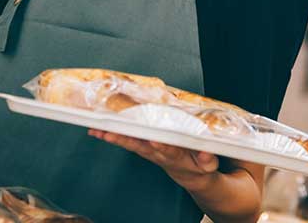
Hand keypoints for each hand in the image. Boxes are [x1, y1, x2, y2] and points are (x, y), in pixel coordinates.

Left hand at [88, 129, 218, 191]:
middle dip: (125, 140)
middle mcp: (160, 155)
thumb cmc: (201, 166)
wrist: (194, 177)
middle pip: (142, 147)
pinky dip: (113, 136)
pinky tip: (98, 131)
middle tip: (110, 134)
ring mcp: (151, 152)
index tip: (154, 141)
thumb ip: (207, 160)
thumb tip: (205, 154)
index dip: (162, 147)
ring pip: (131, 143)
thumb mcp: (209, 166)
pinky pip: (128, 141)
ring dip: (114, 137)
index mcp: (178, 158)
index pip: (169, 152)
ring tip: (97, 131)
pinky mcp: (146, 149)